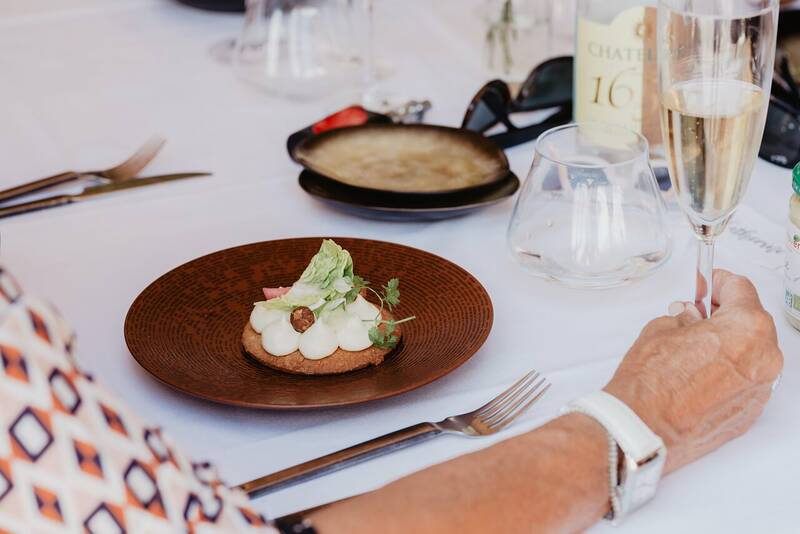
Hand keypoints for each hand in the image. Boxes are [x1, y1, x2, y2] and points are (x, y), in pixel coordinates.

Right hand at [604, 270, 782, 472]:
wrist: (643, 428)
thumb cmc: (651, 383)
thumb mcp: (661, 328)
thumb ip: (686, 318)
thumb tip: (692, 319)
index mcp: (747, 328)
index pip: (741, 289)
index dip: (718, 282)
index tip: (707, 283)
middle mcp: (763, 359)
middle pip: (752, 323)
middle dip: (725, 315)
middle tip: (697, 315)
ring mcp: (760, 389)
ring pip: (751, 354)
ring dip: (728, 345)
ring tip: (694, 348)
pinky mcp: (750, 413)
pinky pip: (746, 381)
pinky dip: (728, 373)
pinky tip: (698, 374)